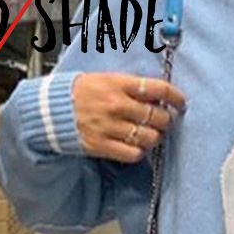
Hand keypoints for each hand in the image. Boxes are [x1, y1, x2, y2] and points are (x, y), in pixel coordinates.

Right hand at [71, 73, 186, 163]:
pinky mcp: (103, 145)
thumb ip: (133, 87)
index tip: (180, 103)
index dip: (175, 97)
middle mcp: (116, 104)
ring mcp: (109, 126)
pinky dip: (139, 152)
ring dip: (154, 137)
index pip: (158, 89)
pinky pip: (134, 154)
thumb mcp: (107, 79)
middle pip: (158, 117)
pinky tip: (136, 145)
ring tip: (150, 134)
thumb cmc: (83, 93)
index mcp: (118, 83)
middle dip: (166, 121)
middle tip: (163, 121)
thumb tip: (160, 97)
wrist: (52, 109)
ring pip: (149, 137)